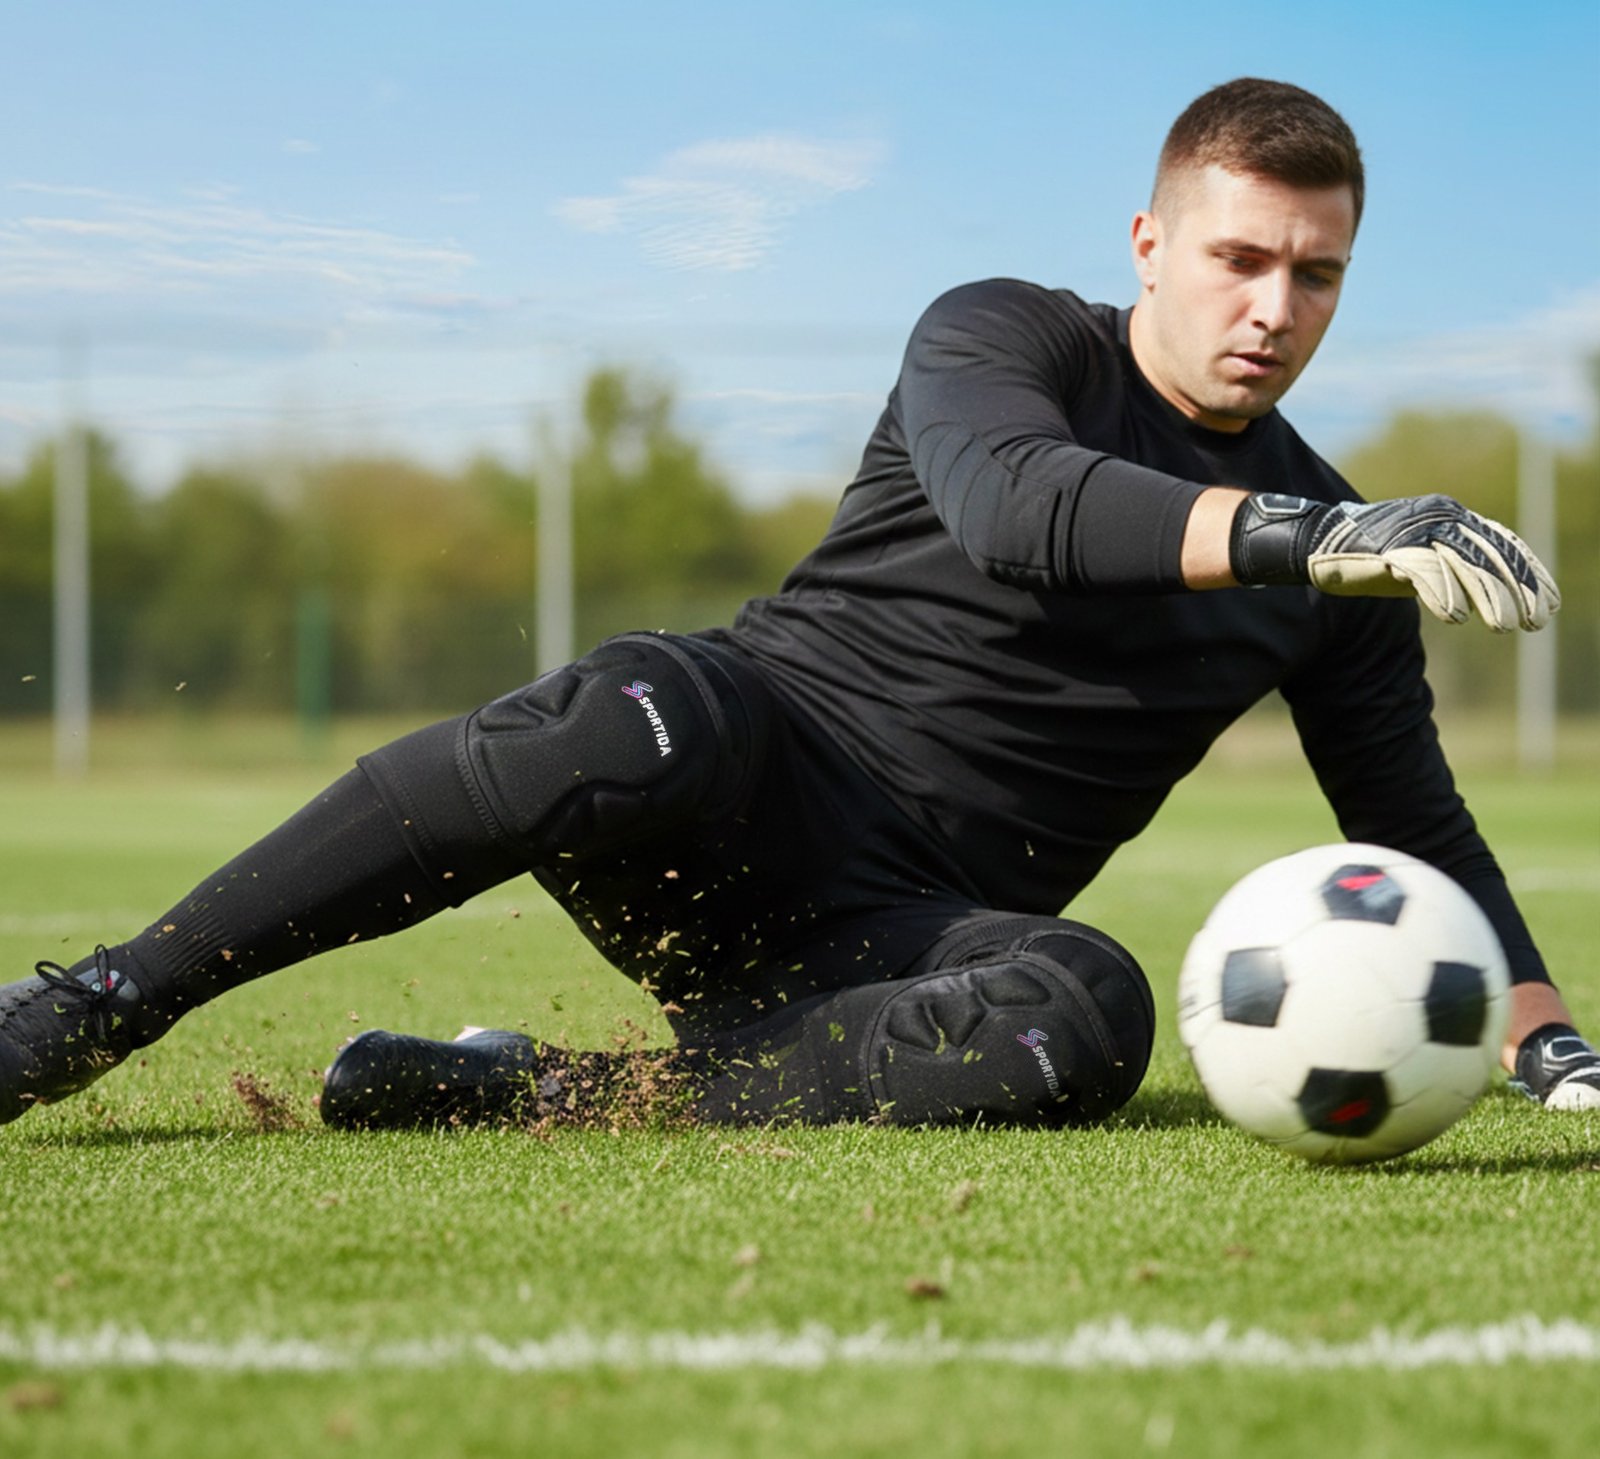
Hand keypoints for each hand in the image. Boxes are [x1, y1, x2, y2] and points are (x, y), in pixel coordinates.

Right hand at [1230, 493, 1560, 631]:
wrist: (1315, 543)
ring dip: (1489, 598)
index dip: (1530, 574)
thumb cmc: (1369, 557)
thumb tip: (1493, 595)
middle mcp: (1441, 517)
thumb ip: (1455, 569)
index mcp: (1452, 516)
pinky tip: (1455, 619)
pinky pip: (1426, 573)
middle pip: (1491, 555)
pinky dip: (1443, 596)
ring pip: (1466, 565)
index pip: (1503, 543)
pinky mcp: (1392, 547)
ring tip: (1504, 627)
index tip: (1548, 603)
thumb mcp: (1422, 560)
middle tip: (1534, 622)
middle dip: (1518, 591)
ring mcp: (1416, 530)